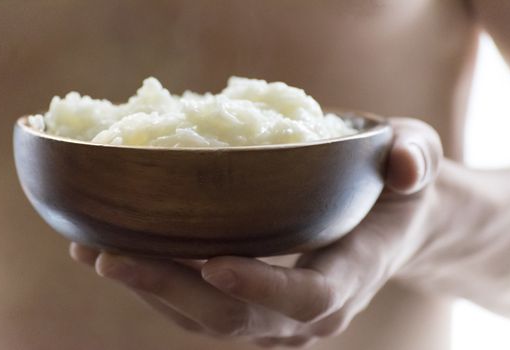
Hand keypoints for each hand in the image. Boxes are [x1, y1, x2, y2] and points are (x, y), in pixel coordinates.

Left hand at [70, 117, 441, 347]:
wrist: (389, 224)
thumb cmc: (398, 189)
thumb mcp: (418, 157)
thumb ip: (417, 158)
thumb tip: (406, 164)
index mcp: (352, 273)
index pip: (307, 295)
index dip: (263, 286)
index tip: (212, 261)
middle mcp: (310, 311)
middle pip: (236, 316)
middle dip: (170, 291)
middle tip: (108, 257)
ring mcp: (277, 316)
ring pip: (207, 318)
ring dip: (148, 289)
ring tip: (91, 251)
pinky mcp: (252, 305)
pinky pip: (198, 305)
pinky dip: (156, 283)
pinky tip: (115, 251)